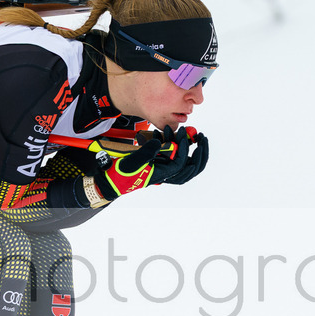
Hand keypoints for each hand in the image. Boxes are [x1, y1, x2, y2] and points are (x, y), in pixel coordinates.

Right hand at [91, 126, 208, 200]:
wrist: (112, 182)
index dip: (183, 147)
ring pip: (186, 163)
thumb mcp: (132, 162)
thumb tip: (159, 142)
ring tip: (196, 136)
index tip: (182, 133)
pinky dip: (179, 148)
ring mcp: (163, 170)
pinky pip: (175, 158)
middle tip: (202, 137)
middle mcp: (165, 174)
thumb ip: (146, 152)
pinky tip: (175, 137)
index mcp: (161, 175)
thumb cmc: (120, 175)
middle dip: (199, 153)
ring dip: (192, 150)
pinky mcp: (159, 165)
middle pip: (190, 167)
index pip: (180, 162)